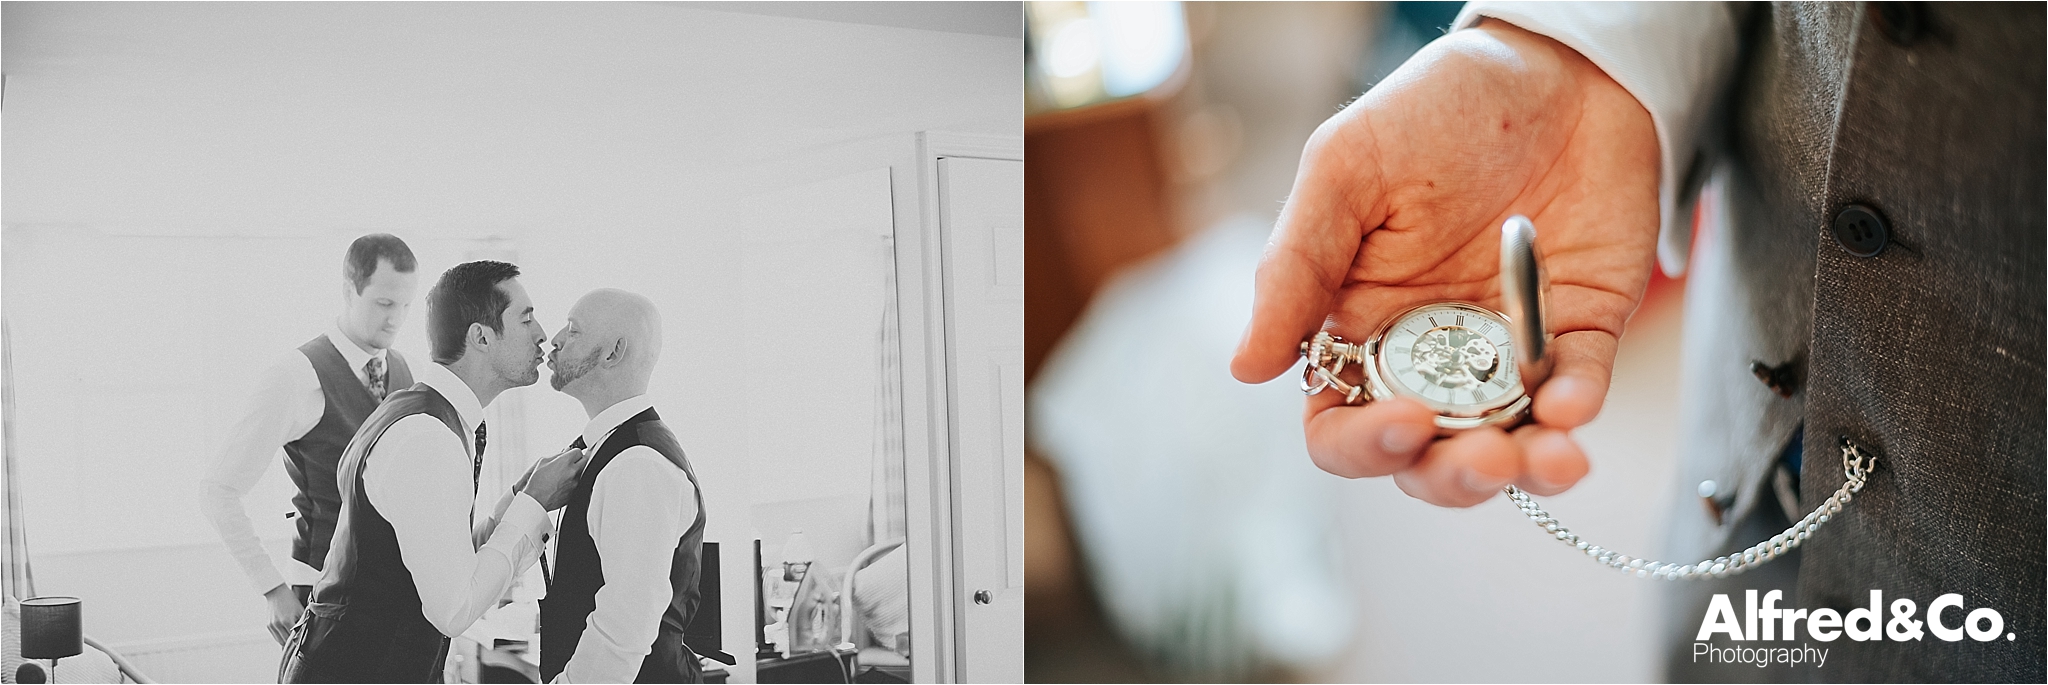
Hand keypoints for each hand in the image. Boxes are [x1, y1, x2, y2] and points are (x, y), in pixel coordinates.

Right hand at [263, 583, 303, 645]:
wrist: (276, 592)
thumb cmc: (290, 600)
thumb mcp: (300, 610)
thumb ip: (303, 621)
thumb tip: (308, 631)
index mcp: (287, 621)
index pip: (294, 637)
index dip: (299, 641)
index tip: (304, 644)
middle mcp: (278, 624)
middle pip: (286, 641)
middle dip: (293, 643)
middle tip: (300, 645)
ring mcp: (272, 625)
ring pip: (280, 641)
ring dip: (286, 643)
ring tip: (294, 643)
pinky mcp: (268, 625)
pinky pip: (275, 636)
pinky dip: (281, 638)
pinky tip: (287, 637)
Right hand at [519, 446, 588, 510]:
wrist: (537, 500)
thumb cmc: (537, 483)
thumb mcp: (543, 462)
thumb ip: (557, 455)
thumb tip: (565, 452)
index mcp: (565, 462)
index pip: (578, 451)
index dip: (574, 452)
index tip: (571, 454)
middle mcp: (573, 471)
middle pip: (585, 460)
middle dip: (578, 460)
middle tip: (571, 461)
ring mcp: (576, 482)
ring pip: (582, 472)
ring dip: (576, 471)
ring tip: (563, 475)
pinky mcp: (576, 492)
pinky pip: (578, 483)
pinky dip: (573, 482)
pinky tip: (562, 483)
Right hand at [1231, 20, 1660, 506]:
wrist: (1555, 62)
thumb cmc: (1434, 110)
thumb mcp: (1346, 170)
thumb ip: (1295, 266)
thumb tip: (1246, 367)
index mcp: (1356, 326)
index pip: (1341, 423)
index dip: (1362, 444)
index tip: (1402, 420)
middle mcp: (1428, 354)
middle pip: (1425, 455)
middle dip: (1452, 475)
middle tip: (1485, 457)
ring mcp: (1506, 349)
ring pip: (1507, 444)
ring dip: (1525, 470)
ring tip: (1548, 461)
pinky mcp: (1580, 328)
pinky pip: (1578, 389)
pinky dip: (1577, 410)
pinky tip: (1573, 407)